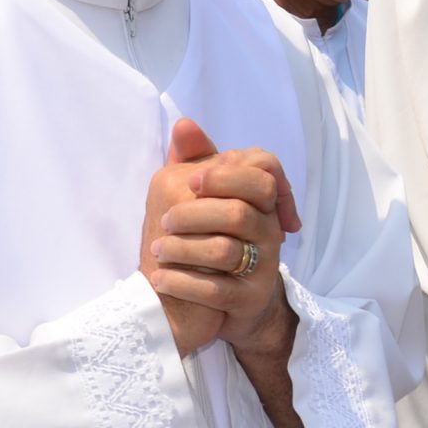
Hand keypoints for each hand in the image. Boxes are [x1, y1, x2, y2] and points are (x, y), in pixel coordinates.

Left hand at [140, 119, 300, 360]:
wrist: (222, 303)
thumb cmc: (208, 242)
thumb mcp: (200, 199)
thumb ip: (194, 161)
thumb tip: (184, 124)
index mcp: (260, 200)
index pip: (264, 170)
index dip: (226, 174)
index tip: (192, 183)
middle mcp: (269, 231)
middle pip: (240, 211)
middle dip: (195, 214)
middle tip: (165, 220)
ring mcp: (263, 267)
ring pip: (225, 251)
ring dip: (182, 249)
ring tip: (157, 250)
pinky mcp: (249, 299)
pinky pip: (216, 290)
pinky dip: (182, 283)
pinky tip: (160, 278)